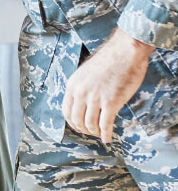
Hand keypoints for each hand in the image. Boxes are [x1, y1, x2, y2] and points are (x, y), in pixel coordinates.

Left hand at [62, 28, 152, 142]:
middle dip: (83, 130)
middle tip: (90, 133)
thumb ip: (82, 87)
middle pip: (76, 120)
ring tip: (99, 134)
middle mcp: (81, 93)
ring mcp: (95, 98)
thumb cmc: (109, 60)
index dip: (72, 122)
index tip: (78, 127)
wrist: (124, 51)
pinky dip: (106, 134)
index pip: (66, 111)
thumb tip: (83, 102)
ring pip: (90, 124)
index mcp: (73, 85)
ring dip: (94, 132)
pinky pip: (105, 124)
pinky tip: (108, 139)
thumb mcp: (86, 73)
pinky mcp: (111, 102)